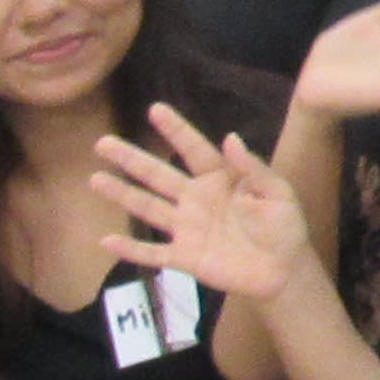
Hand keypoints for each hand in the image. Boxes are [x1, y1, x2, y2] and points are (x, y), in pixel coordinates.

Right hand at [93, 106, 321, 304]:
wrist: (283, 271)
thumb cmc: (283, 227)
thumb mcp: (277, 193)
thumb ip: (253, 168)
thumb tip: (231, 137)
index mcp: (220, 179)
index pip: (194, 149)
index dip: (176, 130)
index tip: (156, 109)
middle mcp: (196, 199)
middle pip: (158, 175)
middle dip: (131, 159)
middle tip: (103, 142)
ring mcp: (187, 228)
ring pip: (148, 208)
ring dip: (122, 194)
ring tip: (95, 179)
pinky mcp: (185, 257)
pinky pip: (153, 253)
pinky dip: (130, 249)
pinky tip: (106, 240)